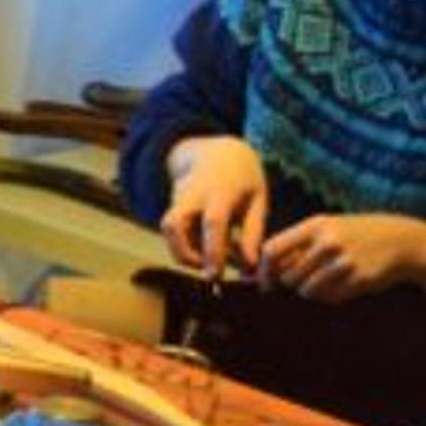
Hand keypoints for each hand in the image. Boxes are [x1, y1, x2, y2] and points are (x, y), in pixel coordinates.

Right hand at [159, 137, 268, 278]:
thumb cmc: (243, 178)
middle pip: (175, 224)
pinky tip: (202, 250)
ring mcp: (178, 198)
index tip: (216, 274)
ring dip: (182, 252)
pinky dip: (184, 246)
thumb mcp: (257, 199)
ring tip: (206, 262)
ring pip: (167, 229)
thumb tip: (250, 265)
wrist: (218, 151)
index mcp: (222, 190)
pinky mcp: (172, 205)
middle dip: (185, 254)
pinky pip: (172, 231)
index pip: (213, 221)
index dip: (212, 250)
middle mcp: (193, 193)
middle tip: (209, 273)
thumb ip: (253, 232)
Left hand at [259, 211, 425, 303]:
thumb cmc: (356, 234)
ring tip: (327, 280)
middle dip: (292, 283)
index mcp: (315, 225)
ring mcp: (344, 262)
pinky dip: (332, 296)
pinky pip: (330, 298)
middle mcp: (327, 242)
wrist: (401, 240)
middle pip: (288, 277)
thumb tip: (266, 271)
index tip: (264, 282)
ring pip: (307, 291)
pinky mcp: (358, 280)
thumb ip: (298, 245)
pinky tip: (345, 283)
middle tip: (307, 279)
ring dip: (312, 291)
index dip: (264, 270)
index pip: (272, 250)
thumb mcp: (328, 228)